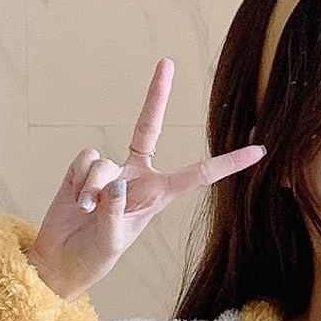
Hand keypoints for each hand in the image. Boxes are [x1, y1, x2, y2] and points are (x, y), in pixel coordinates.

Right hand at [28, 59, 265, 300]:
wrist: (62, 258)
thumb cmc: (94, 256)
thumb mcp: (111, 242)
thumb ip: (115, 212)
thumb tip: (116, 182)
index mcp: (157, 196)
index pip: (198, 175)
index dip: (228, 163)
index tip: (258, 150)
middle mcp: (137, 176)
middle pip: (147, 126)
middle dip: (155, 94)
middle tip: (166, 62)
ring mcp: (110, 170)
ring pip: (103, 162)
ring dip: (92, 187)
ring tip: (88, 211)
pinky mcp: (84, 168)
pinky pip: (84, 159)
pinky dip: (78, 181)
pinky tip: (76, 200)